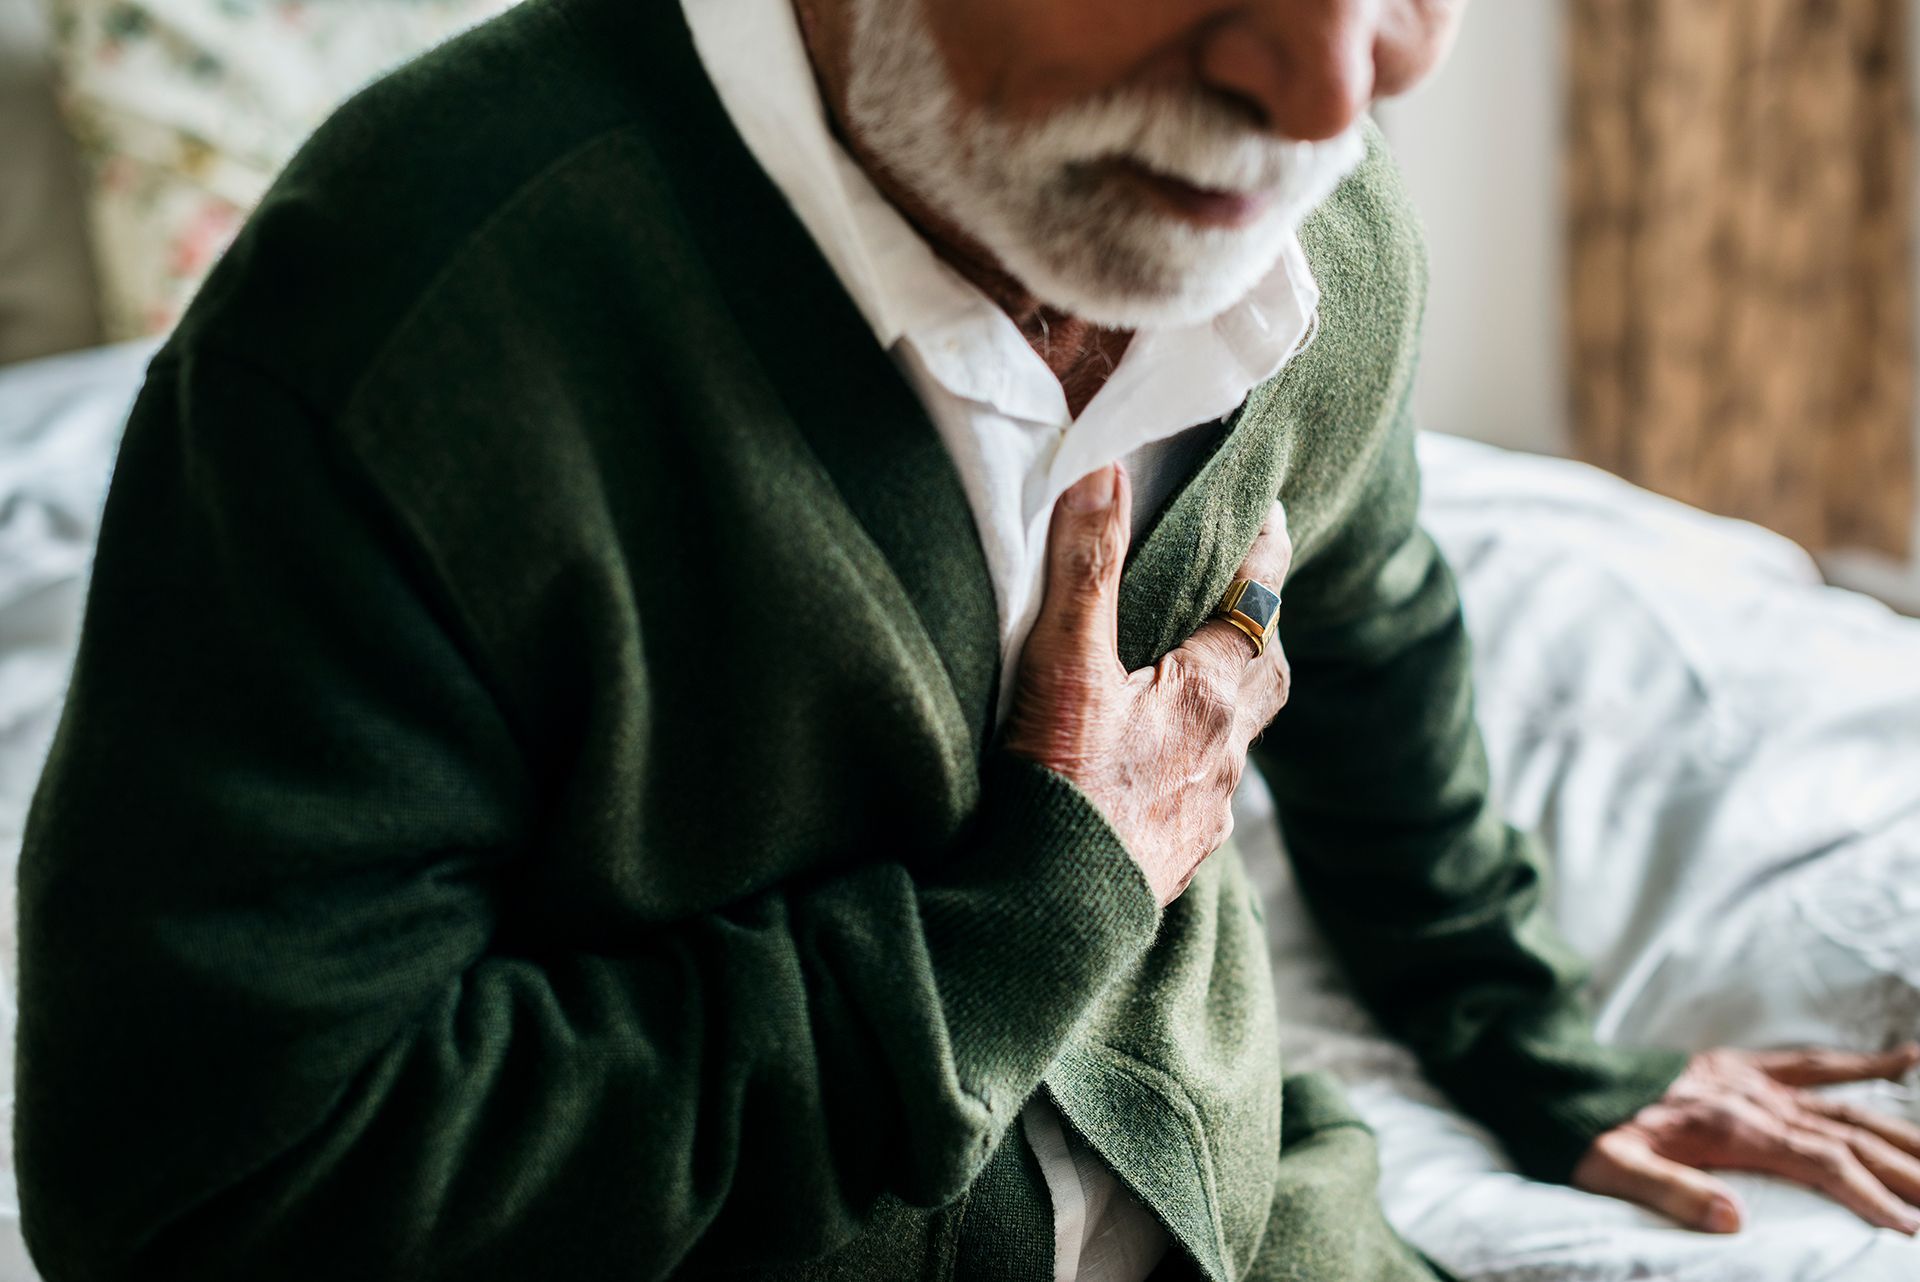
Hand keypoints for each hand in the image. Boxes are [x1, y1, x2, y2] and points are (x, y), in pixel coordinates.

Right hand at [1004, 463, 1292, 905]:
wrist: (1050, 917)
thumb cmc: (1062, 791)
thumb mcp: (1064, 666)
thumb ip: (1086, 567)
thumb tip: (1107, 471)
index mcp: (1211, 695)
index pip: (1259, 602)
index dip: (1265, 554)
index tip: (1270, 516)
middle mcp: (1225, 753)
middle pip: (1263, 672)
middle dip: (1255, 626)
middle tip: (1238, 593)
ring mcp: (1207, 811)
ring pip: (1234, 737)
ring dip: (1221, 698)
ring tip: (1188, 676)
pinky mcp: (1177, 856)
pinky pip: (1204, 792)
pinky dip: (1190, 762)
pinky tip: (1154, 769)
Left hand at [1573, 1043, 1919, 1234]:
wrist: (1563, 1075)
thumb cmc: (1588, 1130)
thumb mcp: (1615, 1168)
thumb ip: (1671, 1194)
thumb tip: (1734, 1220)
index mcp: (1730, 1127)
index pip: (1822, 1163)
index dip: (1870, 1195)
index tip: (1910, 1228)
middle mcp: (1753, 1099)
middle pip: (1850, 1137)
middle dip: (1906, 1171)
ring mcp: (1753, 1080)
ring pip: (1845, 1106)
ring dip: (1901, 1133)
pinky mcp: (1743, 1066)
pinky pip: (1813, 1063)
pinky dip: (1864, 1063)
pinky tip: (1909, 1059)